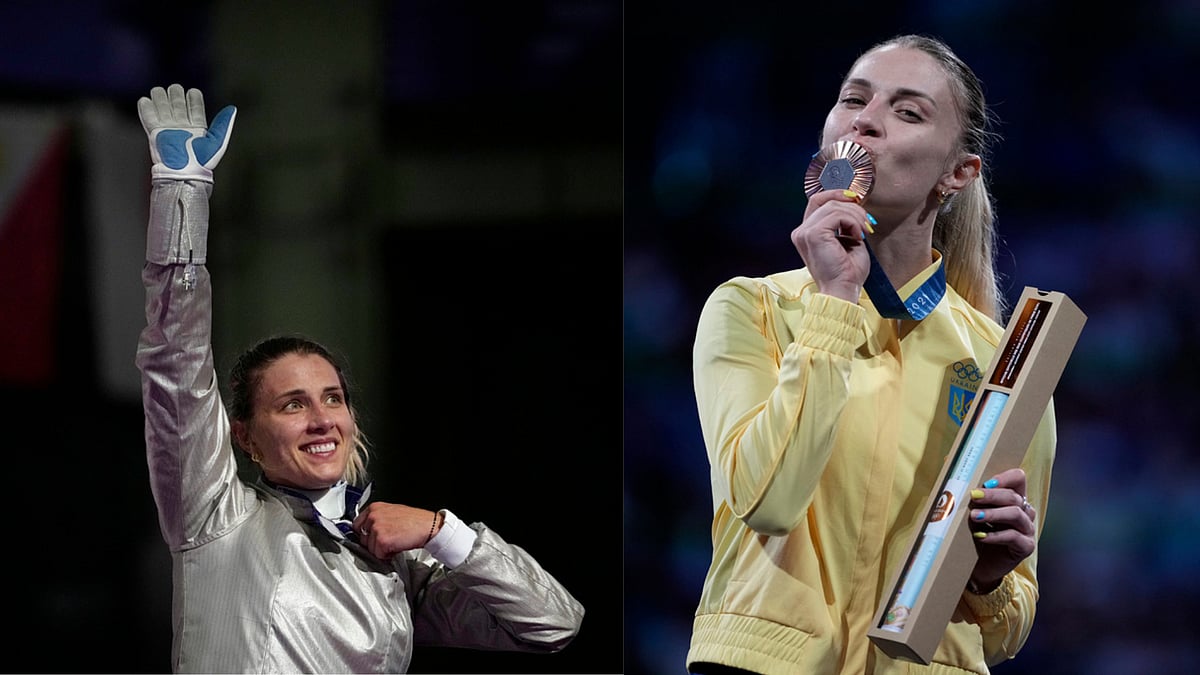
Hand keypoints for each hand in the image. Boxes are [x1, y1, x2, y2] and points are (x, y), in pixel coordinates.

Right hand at [137, 83, 235, 182]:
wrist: (184, 172)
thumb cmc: (202, 161)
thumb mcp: (217, 142)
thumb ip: (224, 124)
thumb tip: (232, 108)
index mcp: (197, 127)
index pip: (195, 107)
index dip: (194, 98)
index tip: (193, 92)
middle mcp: (182, 126)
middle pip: (177, 104)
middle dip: (175, 95)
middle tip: (175, 89)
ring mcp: (168, 129)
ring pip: (162, 108)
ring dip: (160, 98)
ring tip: (159, 91)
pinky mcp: (155, 133)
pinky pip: (149, 118)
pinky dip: (147, 108)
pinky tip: (146, 100)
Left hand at [352, 502, 442, 559]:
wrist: (428, 526)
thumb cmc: (415, 521)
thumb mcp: (392, 512)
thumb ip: (377, 519)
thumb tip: (367, 530)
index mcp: (374, 508)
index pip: (356, 525)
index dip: (366, 535)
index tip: (372, 538)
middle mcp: (373, 516)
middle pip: (362, 539)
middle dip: (373, 543)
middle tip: (389, 540)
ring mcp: (376, 528)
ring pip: (370, 548)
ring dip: (381, 550)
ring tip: (395, 541)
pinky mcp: (382, 540)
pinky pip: (378, 555)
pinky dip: (388, 555)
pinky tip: (397, 546)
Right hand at [790, 189, 872, 301]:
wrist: (844, 290)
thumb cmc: (847, 272)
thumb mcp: (847, 240)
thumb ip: (845, 222)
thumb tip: (854, 203)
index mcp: (806, 233)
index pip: (817, 201)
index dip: (837, 195)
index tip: (856, 201)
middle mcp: (801, 231)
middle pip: (826, 200)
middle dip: (851, 207)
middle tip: (867, 222)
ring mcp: (805, 233)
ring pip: (834, 206)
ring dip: (855, 216)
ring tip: (863, 232)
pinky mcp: (813, 235)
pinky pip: (837, 215)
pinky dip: (853, 222)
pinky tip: (858, 236)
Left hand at [967, 468, 1036, 591]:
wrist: (981, 566)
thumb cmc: (977, 535)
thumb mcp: (974, 513)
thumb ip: (972, 498)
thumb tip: (956, 477)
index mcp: (1014, 499)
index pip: (1018, 479)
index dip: (1005, 478)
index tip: (985, 482)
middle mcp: (1025, 512)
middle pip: (1014, 497)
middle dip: (992, 495)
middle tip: (973, 496)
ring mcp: (1027, 529)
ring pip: (1016, 514)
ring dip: (994, 513)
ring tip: (974, 516)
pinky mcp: (1026, 546)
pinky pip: (1014, 537)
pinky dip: (996, 535)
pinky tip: (981, 536)